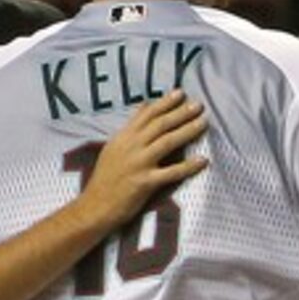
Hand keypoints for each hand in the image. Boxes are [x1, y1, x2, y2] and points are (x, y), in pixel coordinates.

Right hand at [78, 92, 206, 230]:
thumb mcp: (114, 147)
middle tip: (198, 105)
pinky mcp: (145, 183)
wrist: (95, 205)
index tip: (181, 93)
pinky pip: (171, 173)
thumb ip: (131, 128)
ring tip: (203, 123)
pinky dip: (188, 166)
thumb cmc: (106, 178)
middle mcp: (131, 147)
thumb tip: (145, 106)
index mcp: (123, 137)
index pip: (146, 114)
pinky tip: (203, 160)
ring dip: (187, 131)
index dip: (165, 103)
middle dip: (180, 113)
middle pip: (160, 125)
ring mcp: (138, 164)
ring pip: (167, 142)